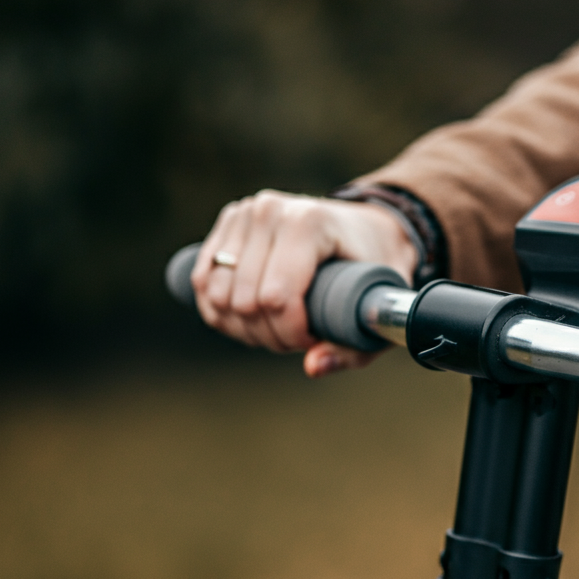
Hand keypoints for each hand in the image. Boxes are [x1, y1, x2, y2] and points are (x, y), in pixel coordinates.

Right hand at [190, 190, 419, 376]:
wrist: (365, 229)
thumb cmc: (372, 270)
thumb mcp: (375, 310)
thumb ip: (351, 348)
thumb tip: (312, 367)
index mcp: (307, 223)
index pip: (276, 297)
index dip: (290, 334)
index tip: (313, 339)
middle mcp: (268, 211)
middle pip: (245, 302)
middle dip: (270, 336)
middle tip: (298, 337)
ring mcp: (242, 215)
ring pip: (218, 297)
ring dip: (244, 328)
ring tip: (277, 328)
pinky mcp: (225, 225)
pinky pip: (202, 284)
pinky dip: (222, 314)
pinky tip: (250, 321)